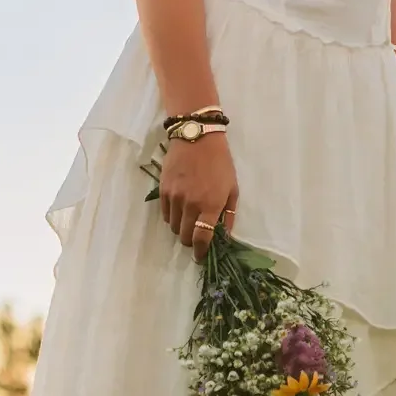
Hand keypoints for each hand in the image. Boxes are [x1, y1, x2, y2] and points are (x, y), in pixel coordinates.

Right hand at [160, 132, 238, 260]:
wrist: (197, 138)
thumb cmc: (220, 163)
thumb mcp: (232, 189)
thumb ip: (229, 215)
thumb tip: (224, 237)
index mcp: (210, 205)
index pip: (202, 238)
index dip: (201, 252)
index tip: (202, 256)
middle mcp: (191, 204)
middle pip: (185, 237)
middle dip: (192, 240)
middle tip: (197, 234)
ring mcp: (175, 198)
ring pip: (173, 227)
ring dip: (182, 228)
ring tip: (189, 218)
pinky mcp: (163, 191)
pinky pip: (165, 214)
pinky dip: (172, 216)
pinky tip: (180, 208)